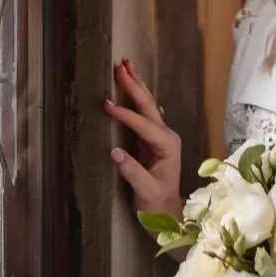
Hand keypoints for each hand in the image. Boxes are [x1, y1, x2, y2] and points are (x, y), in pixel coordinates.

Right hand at [104, 60, 182, 217]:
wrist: (168, 211)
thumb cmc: (157, 204)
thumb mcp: (145, 191)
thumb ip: (132, 172)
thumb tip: (115, 152)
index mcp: (167, 146)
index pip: (143, 125)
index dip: (125, 114)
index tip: (107, 104)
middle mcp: (166, 136)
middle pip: (148, 105)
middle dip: (134, 84)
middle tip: (120, 65)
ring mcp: (161, 136)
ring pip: (147, 104)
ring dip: (135, 84)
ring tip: (125, 65)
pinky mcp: (152, 138)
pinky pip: (142, 112)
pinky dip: (134, 96)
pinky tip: (129, 85)